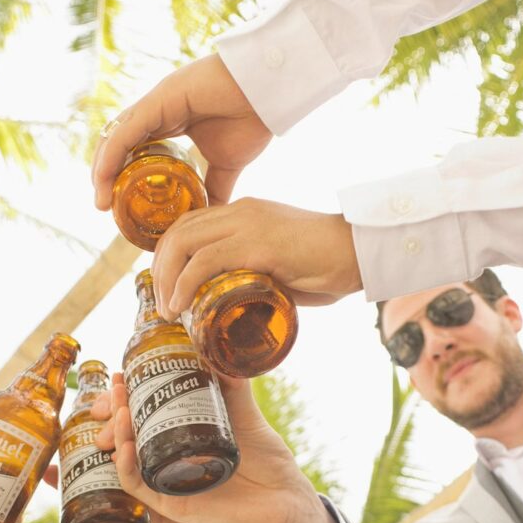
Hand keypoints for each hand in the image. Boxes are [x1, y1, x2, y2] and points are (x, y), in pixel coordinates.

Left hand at [91, 55, 271, 208]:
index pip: (132, 149)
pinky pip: (127, 130)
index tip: (116, 205)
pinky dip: (112, 154)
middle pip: (118, 144)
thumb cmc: (251, 119)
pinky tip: (105, 177)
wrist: (268, 93)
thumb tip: (211, 215)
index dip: (120, 174)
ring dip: (103, 168)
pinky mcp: (159, 100)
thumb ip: (215, 187)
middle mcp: (156, 111)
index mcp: (169, 122)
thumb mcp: (228, 164)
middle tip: (103, 206)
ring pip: (116, 137)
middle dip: (106, 175)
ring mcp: (156, 104)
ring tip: (101, 199)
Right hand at [94, 372, 322, 522]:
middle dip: (117, 410)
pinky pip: (139, 487)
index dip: (127, 397)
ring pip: (129, 458)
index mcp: (183, 438)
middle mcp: (171, 459)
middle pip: (130, 434)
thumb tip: (216, 350)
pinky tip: (126, 447)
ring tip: (121, 409)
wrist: (286, 498)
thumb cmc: (268, 460)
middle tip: (117, 388)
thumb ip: (232, 385)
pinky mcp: (172, 505)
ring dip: (120, 432)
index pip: (144, 415)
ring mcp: (169, 482)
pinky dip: (127, 467)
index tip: (121, 375)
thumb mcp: (246, 415)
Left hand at [151, 198, 360, 318]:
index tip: (166, 285)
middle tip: (163, 302)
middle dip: (160, 268)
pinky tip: (180, 306)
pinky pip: (205, 261)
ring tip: (168, 310)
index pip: (191, 223)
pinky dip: (184, 285)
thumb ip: (260, 276)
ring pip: (183, 243)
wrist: (362, 250)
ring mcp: (247, 224)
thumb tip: (242, 303)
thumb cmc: (331, 263)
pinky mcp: (257, 244)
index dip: (170, 254)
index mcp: (245, 212)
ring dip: (166, 280)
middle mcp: (241, 211)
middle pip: (179, 231)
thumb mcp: (284, 265)